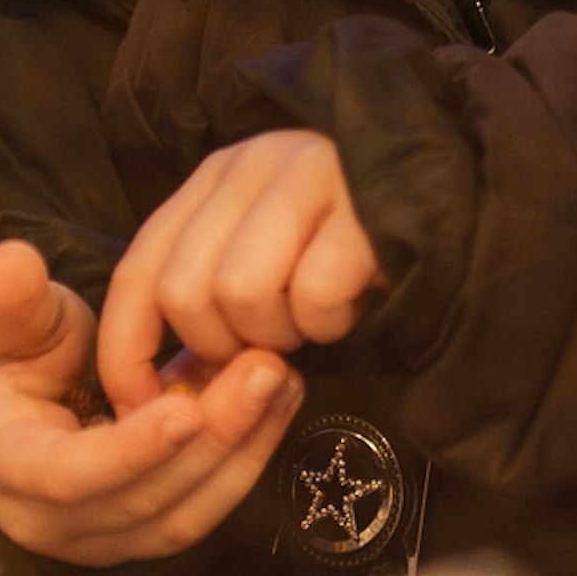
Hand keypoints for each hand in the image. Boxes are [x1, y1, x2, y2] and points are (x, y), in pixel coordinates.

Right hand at [0, 239, 299, 564]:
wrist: (20, 408)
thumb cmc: (11, 358)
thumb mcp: (6, 322)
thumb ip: (10, 298)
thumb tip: (5, 260)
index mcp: (10, 470)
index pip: (70, 476)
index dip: (130, 450)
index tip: (185, 410)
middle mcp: (57, 523)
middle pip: (144, 499)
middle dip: (212, 438)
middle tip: (266, 368)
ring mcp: (107, 538)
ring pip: (185, 513)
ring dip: (241, 448)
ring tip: (282, 378)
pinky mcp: (149, 532)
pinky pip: (204, 507)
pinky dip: (245, 456)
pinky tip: (276, 400)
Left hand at [97, 132, 386, 416]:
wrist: (447, 185)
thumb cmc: (344, 237)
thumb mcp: (263, 248)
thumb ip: (208, 295)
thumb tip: (159, 389)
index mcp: (213, 179)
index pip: (136, 273)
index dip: (128, 353)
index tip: (145, 408)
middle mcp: (250, 167)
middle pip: (186, 294)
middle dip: (223, 346)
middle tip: (271, 343)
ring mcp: (306, 177)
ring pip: (242, 296)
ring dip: (280, 333)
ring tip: (313, 314)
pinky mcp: (361, 205)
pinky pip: (314, 296)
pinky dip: (330, 321)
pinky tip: (352, 299)